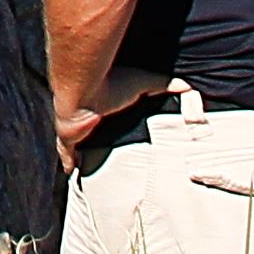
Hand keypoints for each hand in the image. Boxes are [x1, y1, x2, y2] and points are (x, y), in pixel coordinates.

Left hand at [55, 71, 184, 171]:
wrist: (84, 89)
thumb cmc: (111, 82)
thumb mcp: (142, 83)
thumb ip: (162, 84)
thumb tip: (187, 85)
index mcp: (101, 104)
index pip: (103, 115)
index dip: (105, 121)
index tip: (112, 127)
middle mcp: (86, 116)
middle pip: (88, 130)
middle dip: (93, 138)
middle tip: (104, 152)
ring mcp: (74, 129)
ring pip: (76, 143)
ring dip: (80, 150)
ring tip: (88, 164)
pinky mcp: (67, 139)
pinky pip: (66, 154)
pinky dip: (68, 162)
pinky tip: (70, 171)